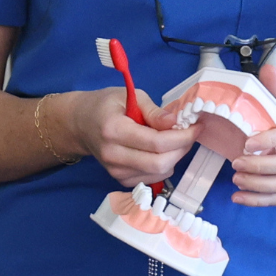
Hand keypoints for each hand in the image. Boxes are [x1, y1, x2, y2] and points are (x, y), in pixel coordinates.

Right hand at [60, 87, 197, 187]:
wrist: (79, 124)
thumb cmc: (106, 106)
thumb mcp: (131, 96)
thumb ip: (154, 111)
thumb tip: (176, 122)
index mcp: (114, 130)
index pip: (156, 143)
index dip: (183, 137)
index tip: (197, 126)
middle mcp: (113, 155)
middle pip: (160, 163)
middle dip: (182, 148)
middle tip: (190, 133)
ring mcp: (115, 171)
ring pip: (158, 173)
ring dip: (176, 157)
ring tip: (176, 140)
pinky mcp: (120, 179)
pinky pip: (152, 178)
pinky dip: (165, 165)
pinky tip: (162, 151)